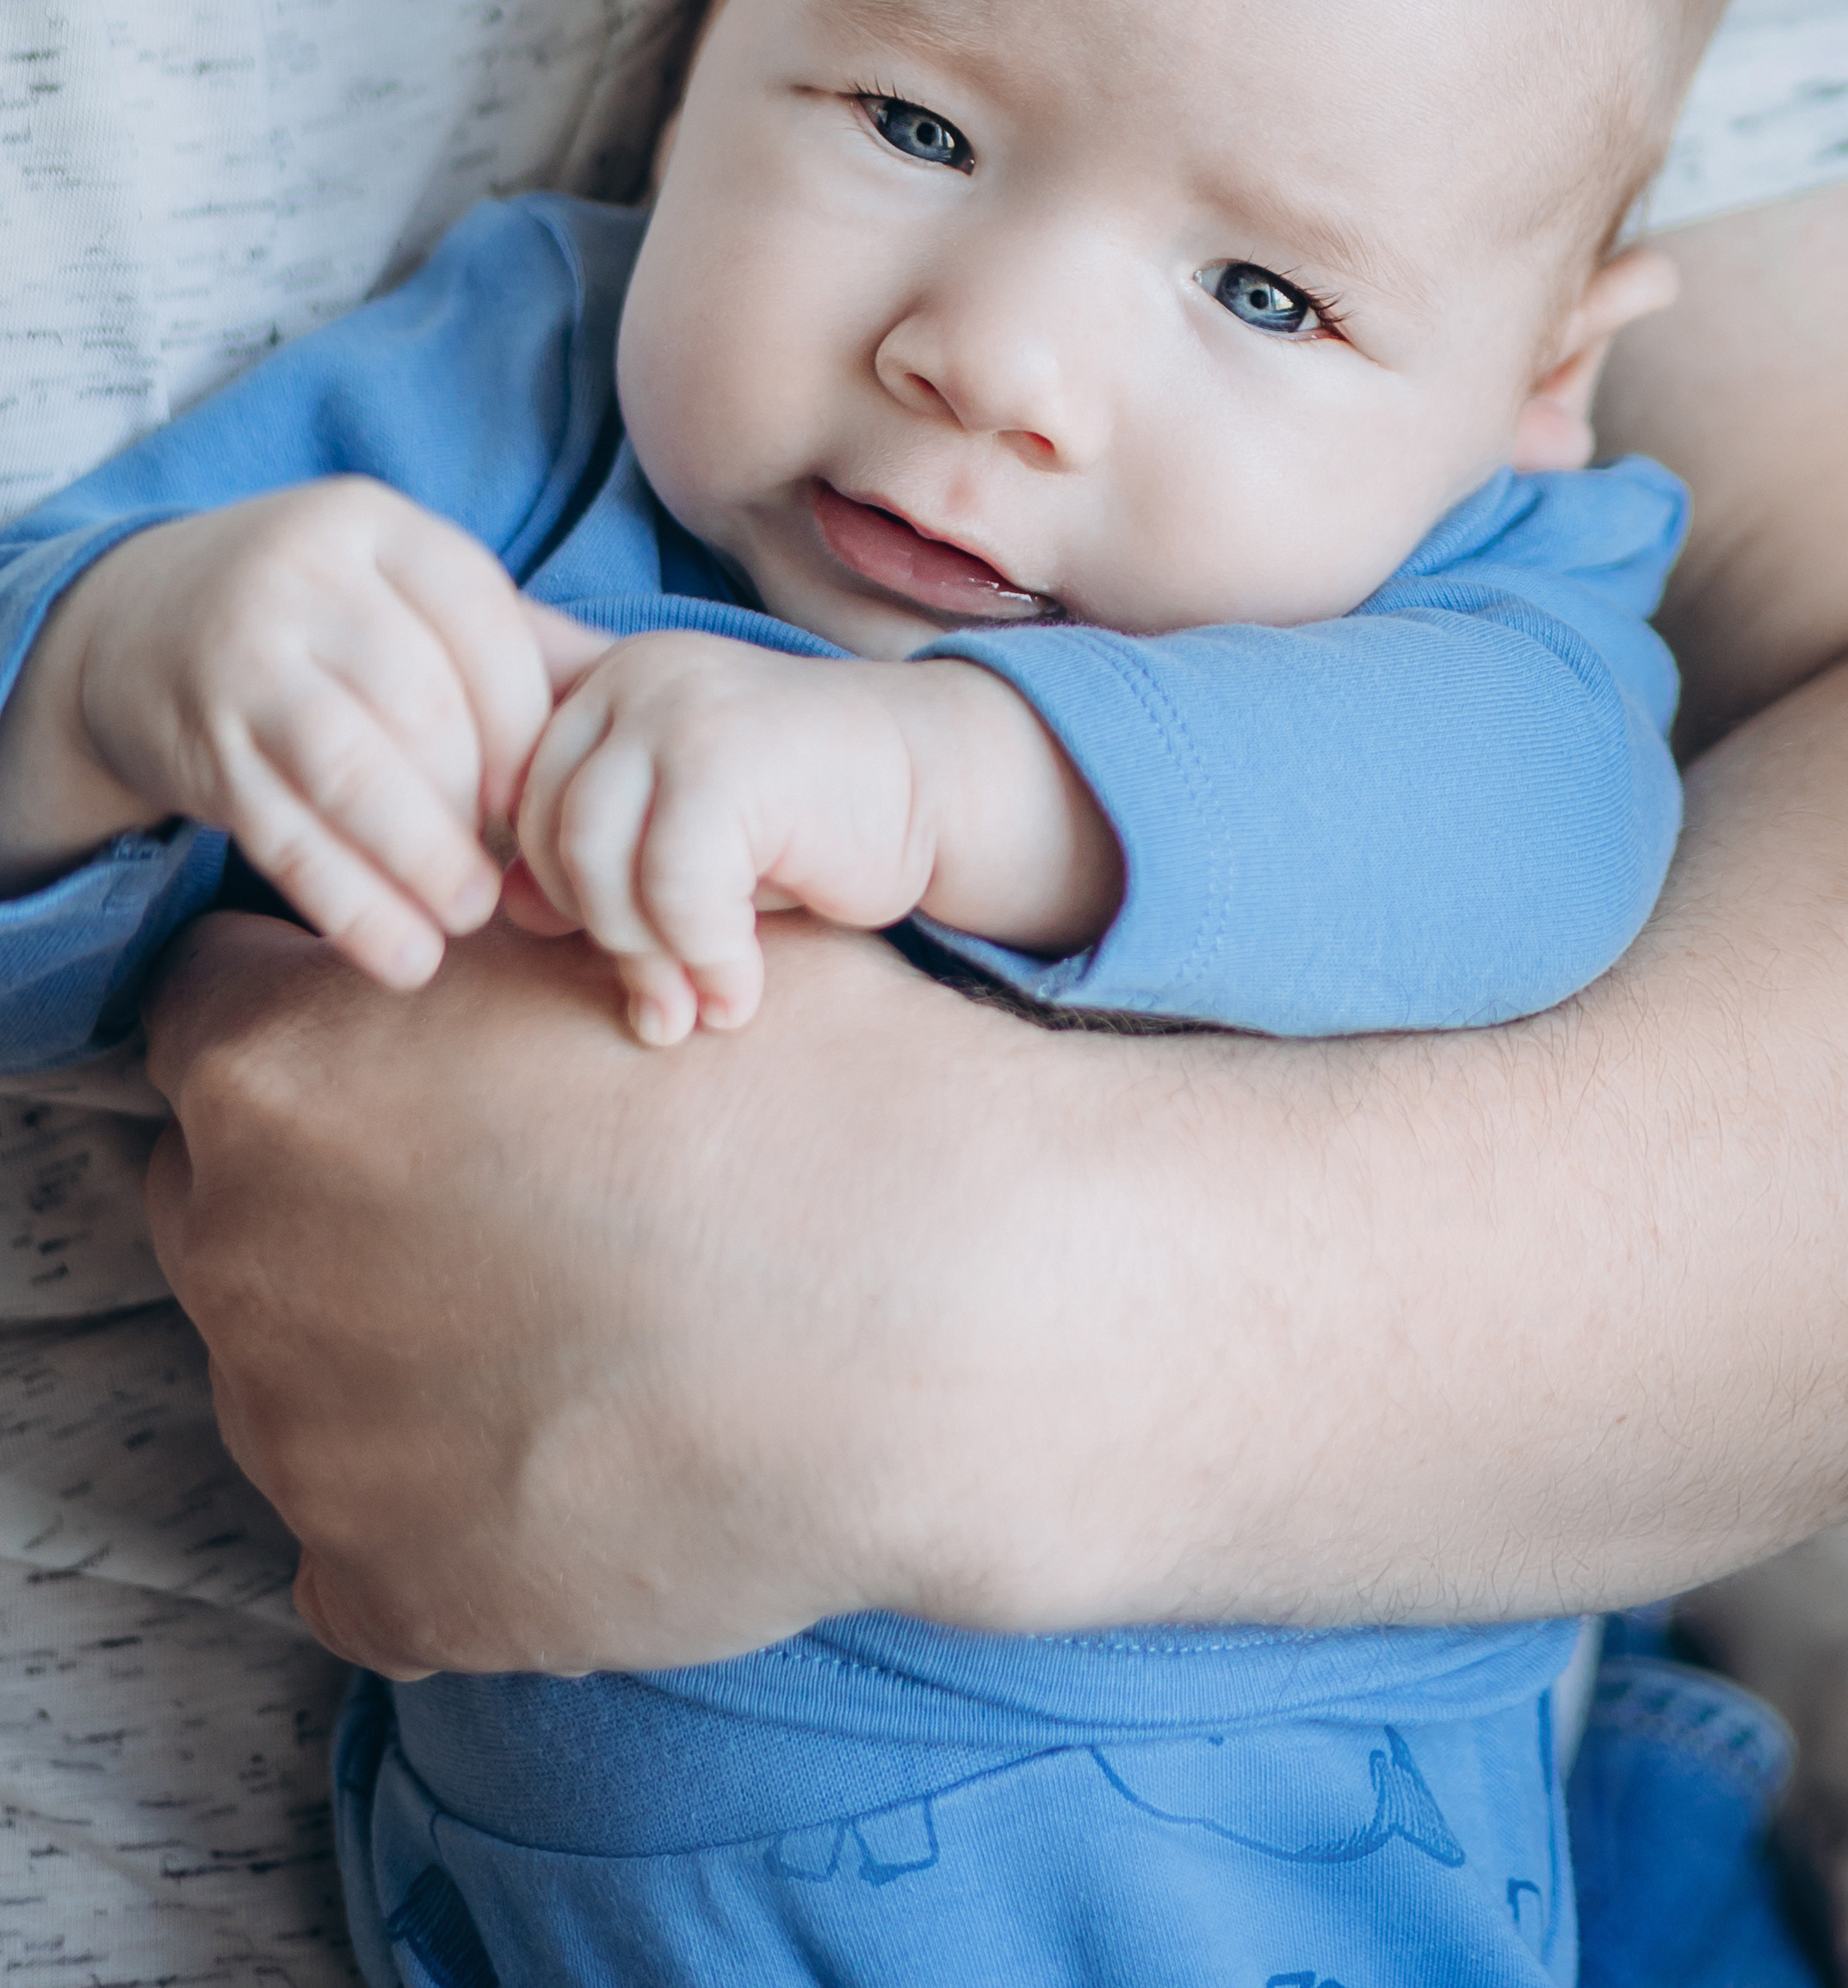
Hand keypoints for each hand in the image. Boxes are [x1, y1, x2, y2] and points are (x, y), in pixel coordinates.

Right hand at [9, 480, 603, 984]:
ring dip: (425, 863)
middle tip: (517, 873)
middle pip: (425, 706)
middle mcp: (303, 577)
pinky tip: (403, 955)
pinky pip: (287, 836)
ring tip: (468, 917)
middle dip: (480, 804)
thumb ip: (518, 639)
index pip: (483, 624)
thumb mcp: (406, 595)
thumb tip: (651, 694)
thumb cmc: (320, 619)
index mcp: (378, 526)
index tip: (547, 796)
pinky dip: (353, 906)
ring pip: (356, 774)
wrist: (134, 625)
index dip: (527, 722)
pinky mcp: (200, 745)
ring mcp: (242, 659)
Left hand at [141, 905, 1065, 1674]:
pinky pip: (360, 1538)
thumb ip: (470, 961)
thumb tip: (443, 970)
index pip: (208, 1009)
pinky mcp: (384, 1585)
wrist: (954, 1318)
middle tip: (513, 1192)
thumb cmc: (822, 1094)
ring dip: (387, 1343)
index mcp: (285, 1061)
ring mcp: (301, 1434)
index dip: (324, 1015)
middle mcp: (248, 1245)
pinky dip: (443, 1500)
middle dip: (334, 1180)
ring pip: (289, 1368)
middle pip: (226, 1192)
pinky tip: (583, 1450)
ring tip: (582, 1330)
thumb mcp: (631, 948)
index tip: (424, 1048)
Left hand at [511, 636, 1121, 1043]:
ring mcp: (679, 705)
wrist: (943, 788)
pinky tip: (742, 993)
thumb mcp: (683, 835)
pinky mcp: (728, 753)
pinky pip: (671, 886)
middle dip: (599, 936)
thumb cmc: (809, 820)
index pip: (519, 803)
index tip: (625, 954)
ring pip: (594, 862)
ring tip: (698, 1007)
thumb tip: (502, 908)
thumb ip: (596, 853)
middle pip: (545, 833)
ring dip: (646, 959)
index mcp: (608, 681)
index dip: (552, 894)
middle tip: (661, 1005)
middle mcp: (635, 676)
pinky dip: (703, 958)